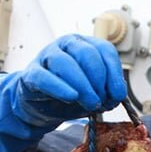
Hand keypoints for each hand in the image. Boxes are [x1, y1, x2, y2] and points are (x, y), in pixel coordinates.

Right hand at [0, 34, 126, 151]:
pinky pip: (44, 76)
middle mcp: (67, 45)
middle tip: (101, 100)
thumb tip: (116, 96)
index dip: (114, 73)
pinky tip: (71, 97)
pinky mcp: (32, 73)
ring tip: (90, 103)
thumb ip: (107, 92)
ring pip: (65, 63)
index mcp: (86, 45)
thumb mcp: (95, 93)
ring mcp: (47, 56)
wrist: (43, 106)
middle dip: (98, 80)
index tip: (118, 95)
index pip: (105, 50)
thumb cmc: (72, 94)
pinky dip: (60, 87)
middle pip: (87, 54)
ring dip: (82, 85)